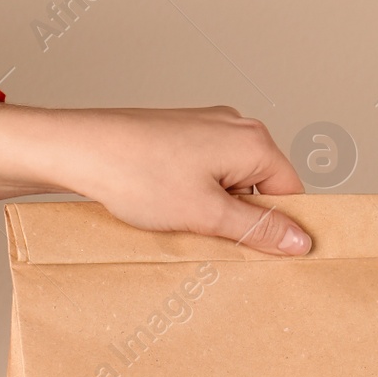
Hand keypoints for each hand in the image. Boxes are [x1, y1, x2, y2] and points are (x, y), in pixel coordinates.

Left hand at [0, 103, 310, 255]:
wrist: (76, 148)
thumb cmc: (136, 173)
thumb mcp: (208, 214)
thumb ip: (259, 229)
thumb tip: (301, 241)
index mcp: (253, 140)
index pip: (292, 192)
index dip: (279, 226)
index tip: (262, 251)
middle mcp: (235, 125)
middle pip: (263, 185)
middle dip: (243, 216)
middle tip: (213, 235)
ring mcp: (206, 125)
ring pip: (233, 179)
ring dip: (216, 206)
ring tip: (184, 217)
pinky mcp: (181, 132)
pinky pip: (207, 170)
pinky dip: (196, 192)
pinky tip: (170, 205)